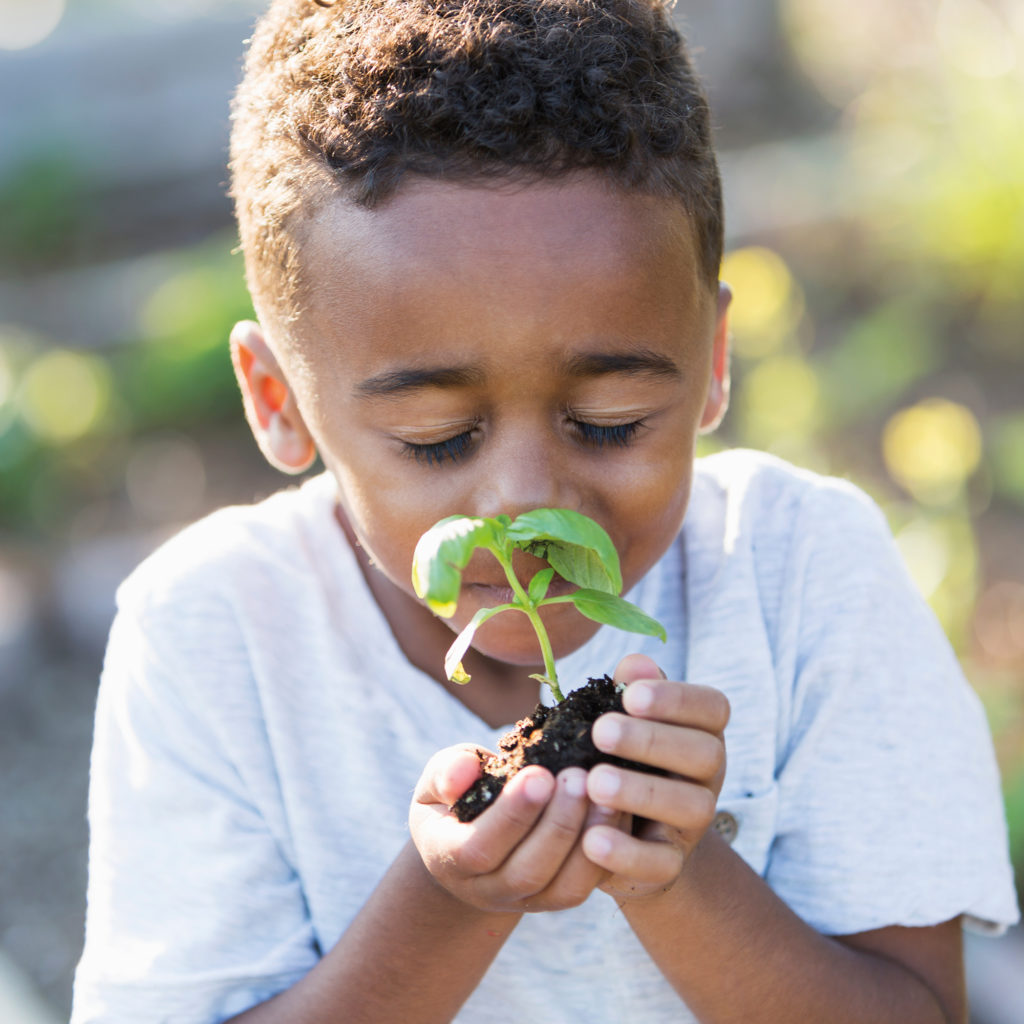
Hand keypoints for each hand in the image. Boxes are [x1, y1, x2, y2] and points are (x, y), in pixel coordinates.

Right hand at [409, 744, 620, 913]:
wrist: (470, 841)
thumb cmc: (457, 796)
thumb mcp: (439, 779)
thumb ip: (447, 772)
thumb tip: (461, 775)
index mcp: (449, 858)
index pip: (478, 848)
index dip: (512, 815)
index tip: (540, 775)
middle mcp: (486, 890)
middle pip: (527, 872)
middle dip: (558, 823)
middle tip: (579, 777)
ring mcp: (525, 900)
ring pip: (563, 887)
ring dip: (587, 839)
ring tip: (604, 792)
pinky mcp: (556, 898)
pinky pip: (585, 885)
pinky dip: (606, 850)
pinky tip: (615, 809)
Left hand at [581, 654, 728, 901]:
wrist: (623, 832)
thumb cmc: (622, 755)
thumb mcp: (625, 720)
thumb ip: (631, 691)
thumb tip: (636, 665)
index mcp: (700, 731)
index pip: (711, 707)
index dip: (677, 699)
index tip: (630, 696)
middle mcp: (708, 775)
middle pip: (704, 754)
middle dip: (653, 741)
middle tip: (601, 733)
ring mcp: (693, 823)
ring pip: (690, 807)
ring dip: (642, 792)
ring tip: (594, 783)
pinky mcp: (670, 865)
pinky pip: (661, 863)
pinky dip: (627, 853)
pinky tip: (591, 839)